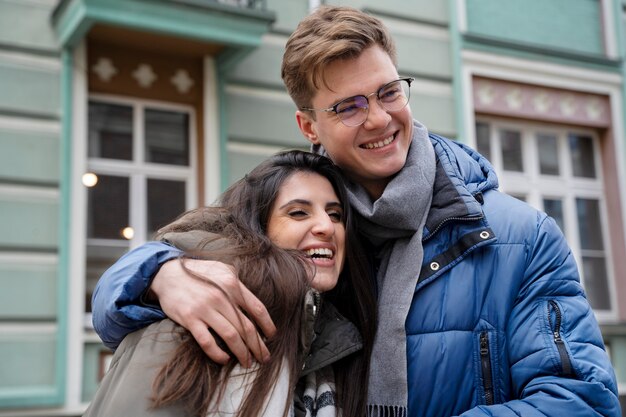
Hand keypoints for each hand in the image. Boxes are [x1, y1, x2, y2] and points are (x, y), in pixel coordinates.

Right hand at [150, 258, 276, 366]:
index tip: (271, 337)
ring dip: (242, 352)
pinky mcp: (190, 319)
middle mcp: (221, 296)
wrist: (167, 274)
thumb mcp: (222, 270)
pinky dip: (218, 354)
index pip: (257, 308)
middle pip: (246, 326)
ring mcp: (205, 308)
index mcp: (232, 284)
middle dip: (258, 345)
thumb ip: (238, 284)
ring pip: (231, 336)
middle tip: (264, 357)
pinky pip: (207, 342)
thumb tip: (253, 304)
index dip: (267, 325)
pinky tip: (224, 359)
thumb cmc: (198, 273)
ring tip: (248, 362)